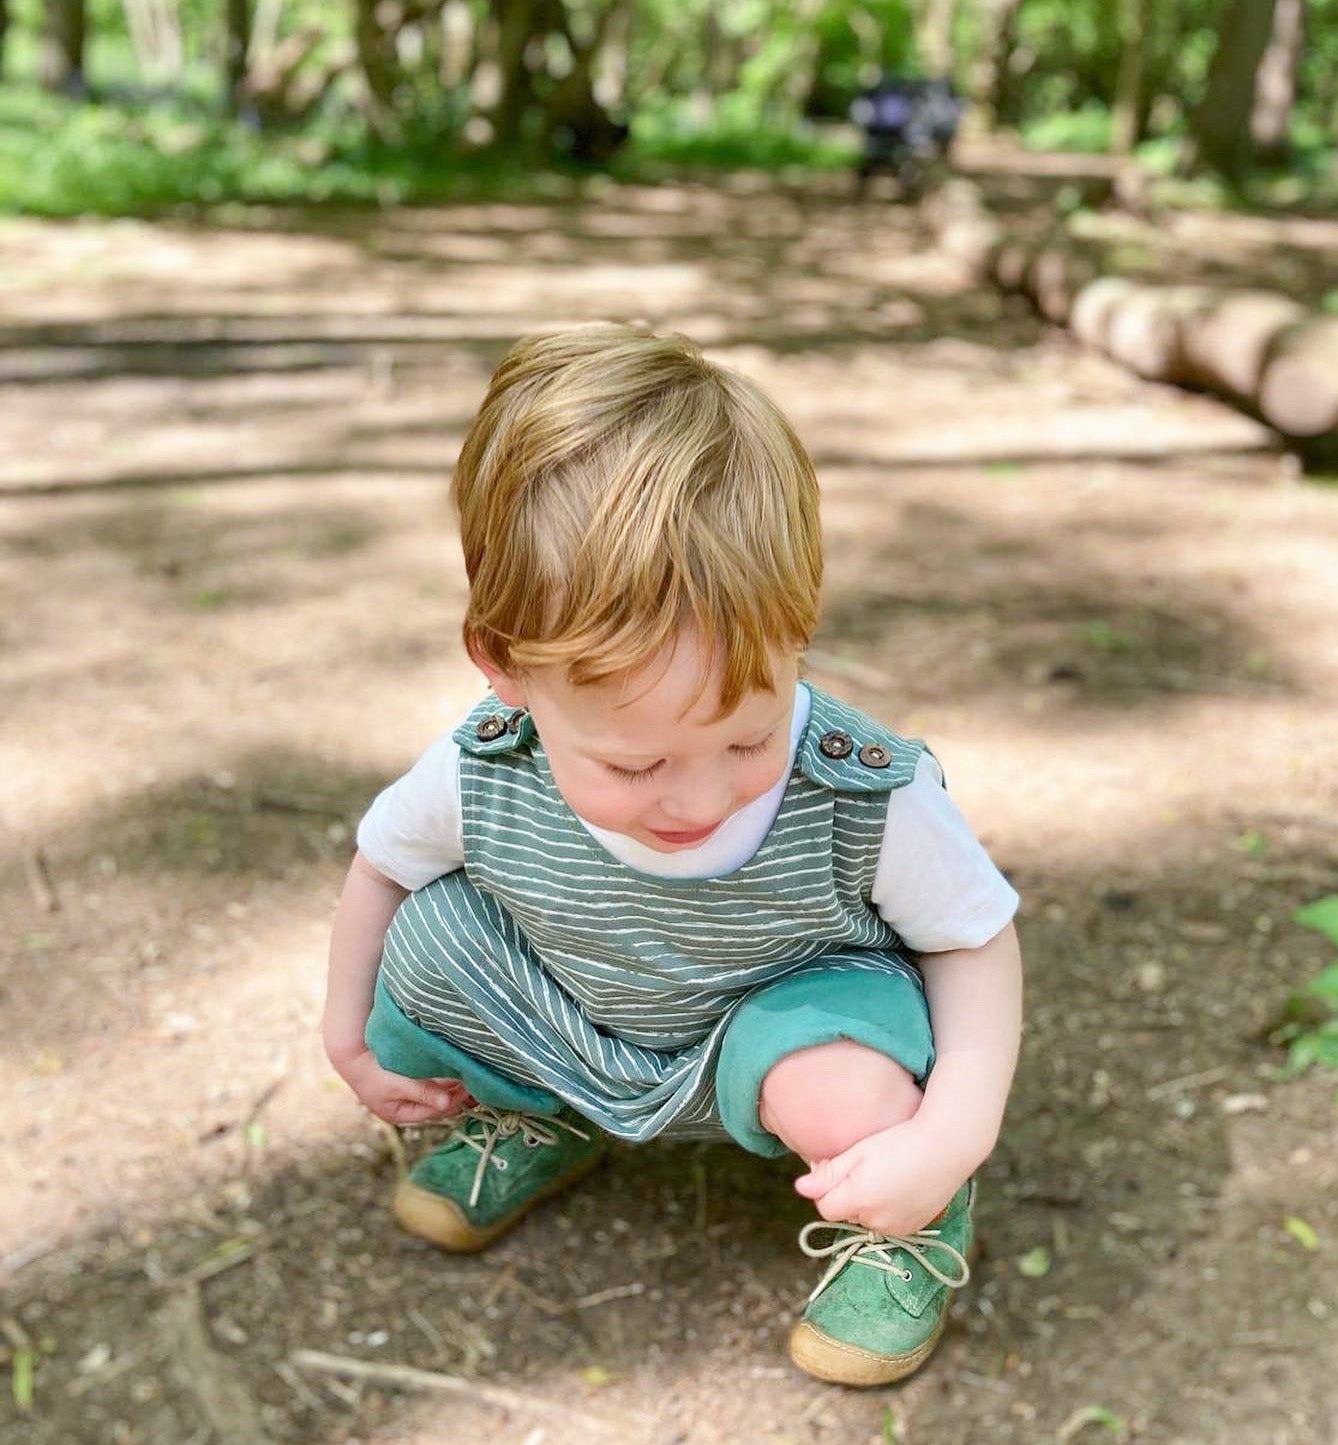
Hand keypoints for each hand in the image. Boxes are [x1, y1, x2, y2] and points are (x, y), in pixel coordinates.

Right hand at [334, 1047, 471, 1124]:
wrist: (351, 1051)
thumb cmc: (371, 1071)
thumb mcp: (397, 1084)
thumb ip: (423, 1092)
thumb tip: (447, 1103)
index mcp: (400, 1114)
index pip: (435, 1112)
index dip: (454, 1101)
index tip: (470, 1088)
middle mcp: (404, 1105)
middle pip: (438, 1102)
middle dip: (456, 1093)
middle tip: (476, 1081)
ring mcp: (406, 1090)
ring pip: (436, 1090)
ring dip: (451, 1083)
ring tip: (470, 1073)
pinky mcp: (408, 1075)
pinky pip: (431, 1078)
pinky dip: (443, 1074)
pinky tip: (454, 1065)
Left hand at [793, 1118, 967, 1237]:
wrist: (946, 1147)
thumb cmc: (899, 1141)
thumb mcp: (859, 1151)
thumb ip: (828, 1174)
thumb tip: (800, 1188)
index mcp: (859, 1200)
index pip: (825, 1207)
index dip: (828, 1187)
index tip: (840, 1166)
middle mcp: (877, 1220)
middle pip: (846, 1213)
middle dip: (849, 1194)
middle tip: (867, 1166)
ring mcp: (898, 1228)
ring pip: (867, 1219)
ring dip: (868, 1203)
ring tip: (886, 1174)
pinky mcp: (913, 1228)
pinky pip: (888, 1223)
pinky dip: (888, 1209)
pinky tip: (899, 1185)